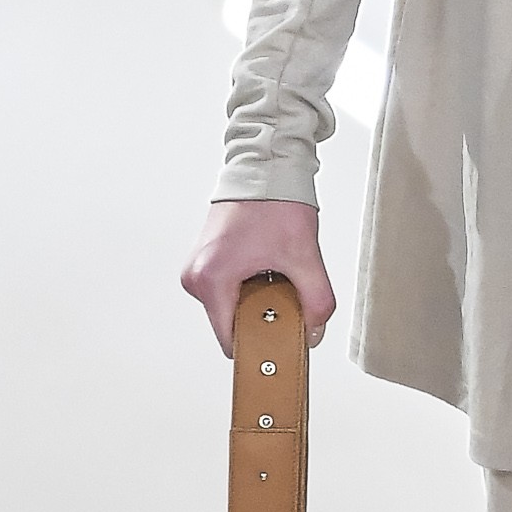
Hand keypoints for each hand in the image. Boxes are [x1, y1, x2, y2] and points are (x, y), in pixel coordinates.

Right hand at [180, 199, 335, 358]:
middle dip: (262, 318)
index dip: (260, 344)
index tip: (280, 340)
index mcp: (211, 279)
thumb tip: (314, 330)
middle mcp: (196, 276)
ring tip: (276, 274)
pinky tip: (266, 268)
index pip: (231, 341)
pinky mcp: (206, 261)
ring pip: (231, 307)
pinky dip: (249, 287)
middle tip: (285, 295)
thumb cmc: (274, 201)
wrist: (264, 167)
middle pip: (231, 323)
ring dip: (257, 301)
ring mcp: (198, 268)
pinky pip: (228, 290)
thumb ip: (316, 299)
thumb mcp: (303, 255)